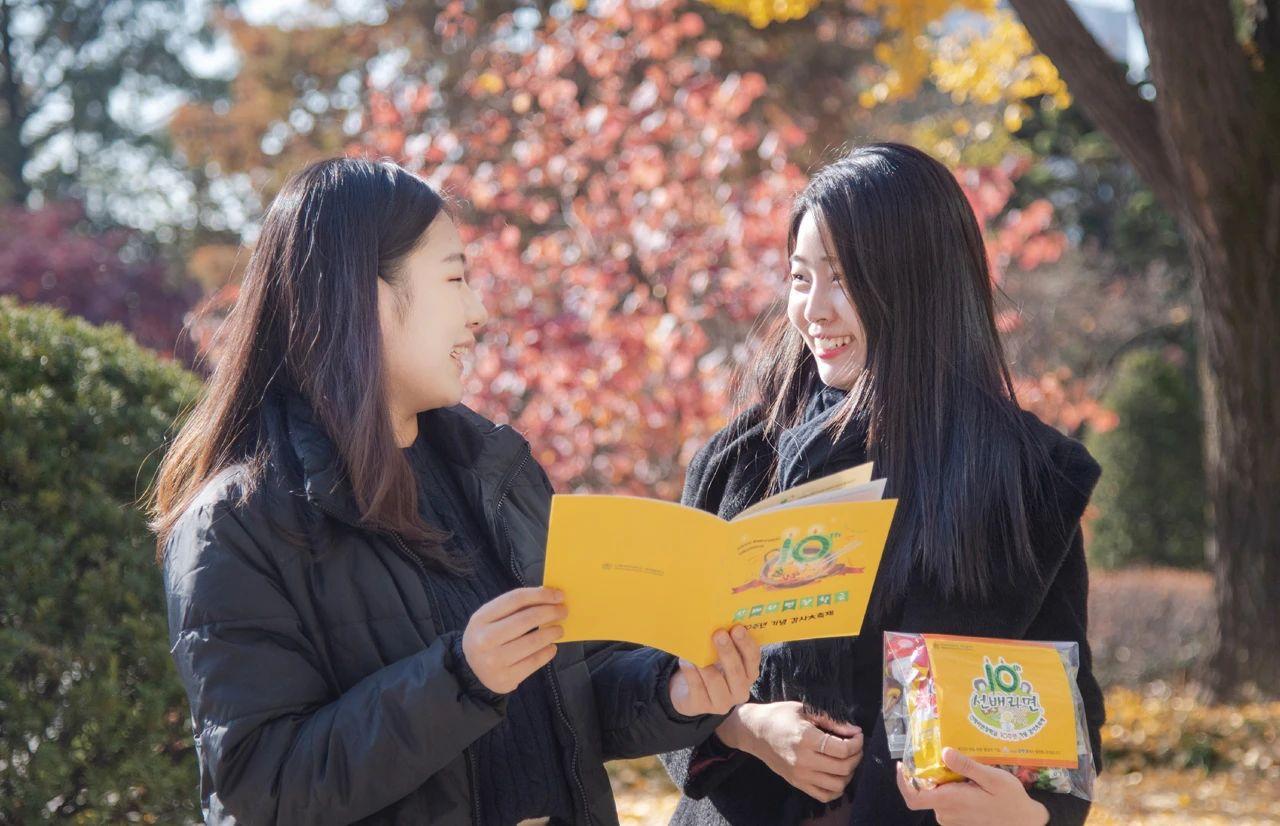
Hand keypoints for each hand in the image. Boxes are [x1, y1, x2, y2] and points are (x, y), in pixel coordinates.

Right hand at [462, 587, 565, 693]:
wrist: (472, 671)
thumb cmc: (489, 636)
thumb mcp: (493, 618)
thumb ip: (516, 606)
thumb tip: (550, 595)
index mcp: (480, 618)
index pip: (515, 599)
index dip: (540, 595)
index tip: (559, 595)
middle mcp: (484, 640)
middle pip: (526, 619)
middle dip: (550, 612)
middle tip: (563, 611)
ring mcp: (494, 661)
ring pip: (533, 642)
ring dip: (552, 633)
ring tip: (559, 630)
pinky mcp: (505, 679)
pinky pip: (534, 662)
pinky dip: (547, 652)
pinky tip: (551, 647)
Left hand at [668, 625, 761, 716]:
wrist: (689, 692)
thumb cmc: (711, 666)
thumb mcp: (722, 656)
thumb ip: (726, 643)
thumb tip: (720, 623)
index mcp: (749, 674)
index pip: (753, 659)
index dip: (746, 644)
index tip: (737, 628)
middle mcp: (740, 691)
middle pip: (736, 671)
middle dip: (727, 651)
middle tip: (719, 634)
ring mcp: (722, 702)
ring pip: (715, 681)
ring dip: (705, 663)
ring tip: (697, 648)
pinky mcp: (702, 706)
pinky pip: (696, 687)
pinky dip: (690, 672)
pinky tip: (686, 660)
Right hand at [718, 700, 862, 802]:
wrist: (754, 732)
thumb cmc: (779, 716)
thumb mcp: (805, 710)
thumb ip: (831, 722)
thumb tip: (854, 731)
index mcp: (805, 739)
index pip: (842, 749)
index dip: (856, 743)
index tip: (857, 734)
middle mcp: (803, 760)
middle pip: (843, 768)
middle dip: (856, 756)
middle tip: (855, 746)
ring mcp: (800, 775)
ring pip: (837, 785)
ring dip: (849, 773)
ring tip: (847, 760)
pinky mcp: (797, 783)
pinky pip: (824, 796)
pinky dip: (836, 788)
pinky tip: (836, 774)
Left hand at [897, 748, 1049, 825]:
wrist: (1026, 823)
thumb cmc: (1011, 801)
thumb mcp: (993, 779)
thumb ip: (967, 766)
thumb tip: (944, 752)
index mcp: (951, 801)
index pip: (914, 797)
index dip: (903, 783)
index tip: (903, 765)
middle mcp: (947, 813)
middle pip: (927, 790)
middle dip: (932, 773)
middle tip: (945, 754)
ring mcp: (953, 819)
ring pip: (938, 795)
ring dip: (944, 781)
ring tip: (962, 767)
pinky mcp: (960, 821)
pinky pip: (948, 803)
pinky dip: (952, 790)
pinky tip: (969, 780)